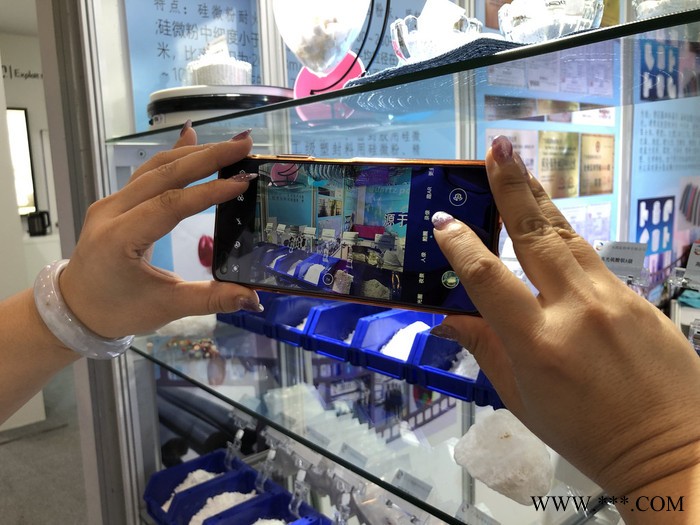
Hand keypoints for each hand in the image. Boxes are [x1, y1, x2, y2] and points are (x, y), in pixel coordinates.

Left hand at [58, 126, 260, 338]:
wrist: (75, 308)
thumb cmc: (117, 310)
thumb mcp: (166, 307)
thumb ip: (211, 299)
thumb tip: (253, 298)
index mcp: (120, 238)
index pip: (170, 205)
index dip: (208, 192)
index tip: (242, 181)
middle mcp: (111, 212)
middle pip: (164, 174)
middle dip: (208, 157)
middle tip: (244, 145)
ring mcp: (111, 203)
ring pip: (156, 168)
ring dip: (194, 153)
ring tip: (229, 146)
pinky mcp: (116, 202)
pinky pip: (146, 172)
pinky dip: (173, 156)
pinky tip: (191, 136)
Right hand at [432, 136, 699, 498]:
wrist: (674, 450)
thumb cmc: (587, 435)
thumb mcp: (521, 399)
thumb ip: (485, 350)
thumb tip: (446, 319)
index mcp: (538, 344)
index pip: (488, 279)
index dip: (461, 246)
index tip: (442, 220)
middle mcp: (575, 310)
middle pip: (536, 234)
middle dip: (512, 187)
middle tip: (496, 148)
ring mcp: (613, 298)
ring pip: (568, 237)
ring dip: (538, 199)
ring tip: (517, 166)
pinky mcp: (638, 297)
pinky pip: (591, 261)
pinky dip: (565, 240)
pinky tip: (551, 230)